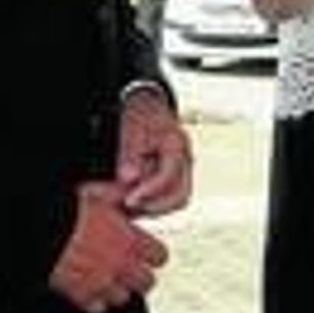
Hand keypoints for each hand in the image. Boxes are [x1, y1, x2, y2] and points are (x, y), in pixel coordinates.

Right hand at [49, 181, 168, 312]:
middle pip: (147, 283)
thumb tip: (127, 192)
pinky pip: (98, 308)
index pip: (160, 256)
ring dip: (117, 289)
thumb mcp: (97, 193)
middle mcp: (122, 264)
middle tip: (129, 268)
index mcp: (130, 239)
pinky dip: (95, 301)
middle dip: (139, 276)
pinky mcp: (83, 296)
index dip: (153, 254)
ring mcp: (104, 283)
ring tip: (107, 278)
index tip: (147, 251)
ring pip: (124, 298)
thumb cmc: (67, 212)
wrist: (39, 231)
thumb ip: (117, 195)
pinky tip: (89, 288)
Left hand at [118, 86, 192, 216]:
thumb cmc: (140, 114)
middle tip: (128, 208)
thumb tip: (129, 179)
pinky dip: (152, 202)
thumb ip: (129, 153)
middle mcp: (185, 159)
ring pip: (176, 199)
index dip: (148, 192)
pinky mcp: (177, 175)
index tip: (128, 200)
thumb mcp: (131, 128)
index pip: (168, 177)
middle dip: (153, 207)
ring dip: (153, 207)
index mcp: (176, 144)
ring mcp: (183, 168)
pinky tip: (133, 201)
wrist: (148, 104)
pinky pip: (170, 196)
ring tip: (128, 207)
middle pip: (180, 196)